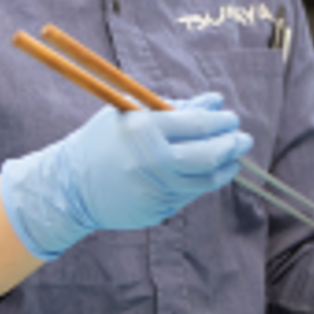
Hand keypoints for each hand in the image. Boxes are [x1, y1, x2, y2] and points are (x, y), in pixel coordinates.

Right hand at [0, 93, 252, 260]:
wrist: (70, 186)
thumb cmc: (103, 141)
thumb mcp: (132, 113)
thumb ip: (176, 106)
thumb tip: (216, 101)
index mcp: (143, 130)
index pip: (197, 125)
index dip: (221, 121)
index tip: (230, 117)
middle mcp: (150, 162)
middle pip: (207, 156)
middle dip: (232, 144)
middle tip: (243, 137)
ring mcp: (153, 191)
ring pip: (204, 181)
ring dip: (225, 167)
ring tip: (232, 156)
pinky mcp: (155, 211)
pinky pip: (189, 195)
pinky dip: (203, 182)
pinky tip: (209, 172)